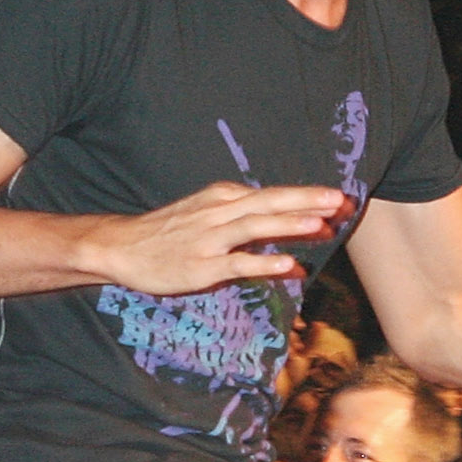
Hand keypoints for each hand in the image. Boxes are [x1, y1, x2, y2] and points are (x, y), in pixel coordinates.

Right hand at [83, 179, 350, 296]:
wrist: (122, 247)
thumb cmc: (168, 232)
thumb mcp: (205, 211)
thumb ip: (241, 215)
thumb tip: (276, 221)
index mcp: (222, 197)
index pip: (271, 194)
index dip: (305, 196)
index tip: (338, 198)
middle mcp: (219, 213)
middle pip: (269, 203)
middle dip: (306, 201)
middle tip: (340, 201)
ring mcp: (210, 240)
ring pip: (254, 227)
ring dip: (288, 224)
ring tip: (321, 224)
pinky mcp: (201, 266)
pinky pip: (237, 263)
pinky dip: (264, 262)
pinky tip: (289, 264)